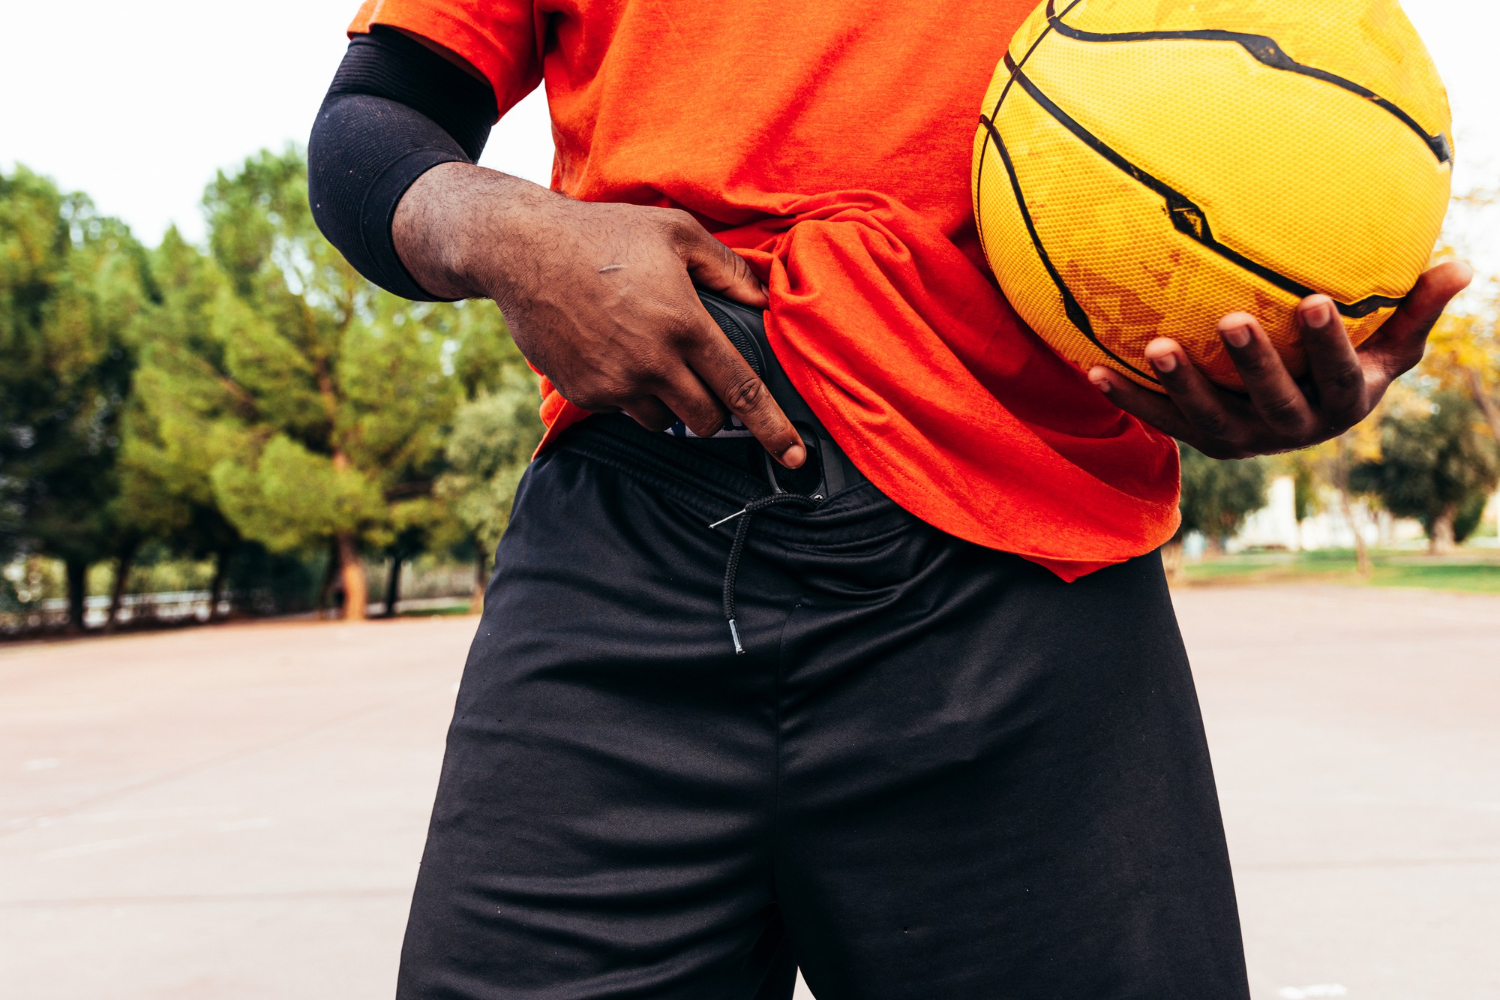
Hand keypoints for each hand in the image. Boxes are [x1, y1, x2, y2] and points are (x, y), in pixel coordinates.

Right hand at [392, 162, 805, 466]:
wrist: (522, 249)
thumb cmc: (605, 234)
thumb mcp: (676, 233)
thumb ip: (728, 269)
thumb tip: (765, 300)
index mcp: (684, 324)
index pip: (741, 390)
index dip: (773, 429)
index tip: (795, 458)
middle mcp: (652, 362)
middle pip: (705, 420)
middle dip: (714, 411)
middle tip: (704, 382)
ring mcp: (615, 383)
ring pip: (664, 421)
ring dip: (670, 403)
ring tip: (652, 358)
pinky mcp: (584, 393)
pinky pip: (622, 410)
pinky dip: (629, 392)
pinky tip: (615, 352)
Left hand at [1088, 262, 1473, 458]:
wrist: (1299, 416)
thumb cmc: (1348, 363)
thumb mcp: (1389, 345)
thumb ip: (1414, 308)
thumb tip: (1460, 263)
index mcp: (1343, 403)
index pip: (1339, 374)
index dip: (1328, 344)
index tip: (1317, 301)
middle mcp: (1292, 429)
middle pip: (1273, 402)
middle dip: (1252, 364)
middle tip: (1231, 319)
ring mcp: (1242, 438)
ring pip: (1209, 419)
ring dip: (1180, 385)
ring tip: (1153, 345)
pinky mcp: (1198, 440)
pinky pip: (1159, 420)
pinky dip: (1125, 398)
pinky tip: (1091, 367)